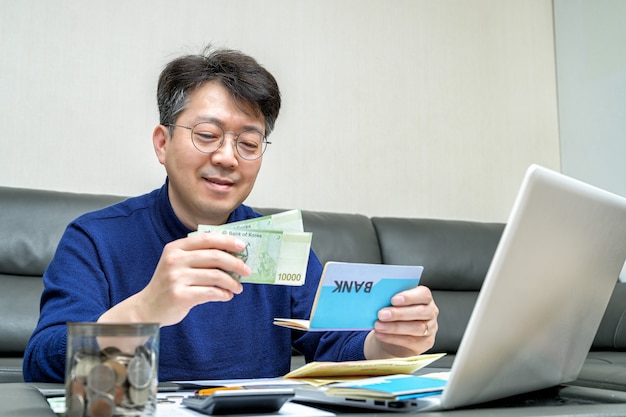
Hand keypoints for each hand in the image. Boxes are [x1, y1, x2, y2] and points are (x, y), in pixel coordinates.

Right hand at [99, 232, 250, 326]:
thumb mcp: (177, 264)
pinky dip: (223, 294)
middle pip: (214, 256)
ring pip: (215, 276)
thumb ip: (198, 256)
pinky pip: (210, 292)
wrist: (147, 308)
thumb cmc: (169, 284)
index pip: (206, 239)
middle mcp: (174, 260)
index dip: (226, 241)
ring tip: (238, 288)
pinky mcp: (180, 295)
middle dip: (235, 263)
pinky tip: (227, 296)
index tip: (242, 246)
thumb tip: (232, 255)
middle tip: (247, 270)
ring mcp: (176, 278)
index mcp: (175, 248)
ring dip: (232, 282)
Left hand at [364, 285, 438, 358]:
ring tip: (379, 326)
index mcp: (424, 298)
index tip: (393, 300)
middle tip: (382, 314)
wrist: (392, 335)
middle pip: (420, 312)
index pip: (423, 294)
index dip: (409, 297)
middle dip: (399, 313)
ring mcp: (430, 328)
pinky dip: (393, 338)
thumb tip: (378, 298)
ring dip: (395, 327)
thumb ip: (390, 300)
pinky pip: (410, 341)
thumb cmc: (394, 315)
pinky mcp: (425, 343)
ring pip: (416, 328)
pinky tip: (381, 335)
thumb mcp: (393, 304)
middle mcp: (430, 312)